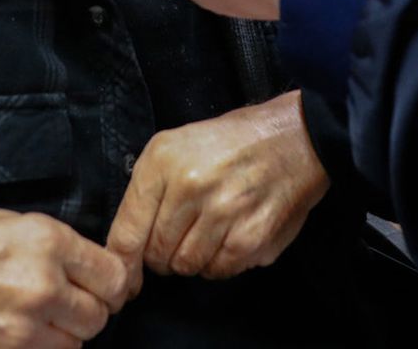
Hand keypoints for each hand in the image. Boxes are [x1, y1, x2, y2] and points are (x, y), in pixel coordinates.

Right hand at [0, 208, 133, 348]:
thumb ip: (46, 243)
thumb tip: (82, 262)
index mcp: (42, 240)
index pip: (113, 275)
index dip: (108, 282)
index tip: (99, 284)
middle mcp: (36, 285)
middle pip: (98, 316)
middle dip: (85, 309)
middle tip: (62, 301)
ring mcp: (15, 329)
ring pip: (73, 346)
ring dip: (61, 335)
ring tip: (32, 318)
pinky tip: (10, 334)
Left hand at [107, 92, 328, 281]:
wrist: (294, 138)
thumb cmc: (230, 143)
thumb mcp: (175, 147)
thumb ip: (146, 194)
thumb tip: (126, 249)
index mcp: (163, 161)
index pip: (127, 231)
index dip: (123, 264)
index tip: (124, 279)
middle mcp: (190, 185)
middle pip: (156, 255)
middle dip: (164, 253)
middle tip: (182, 233)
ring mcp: (222, 212)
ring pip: (186, 266)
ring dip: (193, 257)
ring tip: (211, 228)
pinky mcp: (250, 236)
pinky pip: (219, 271)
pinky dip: (221, 261)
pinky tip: (231, 235)